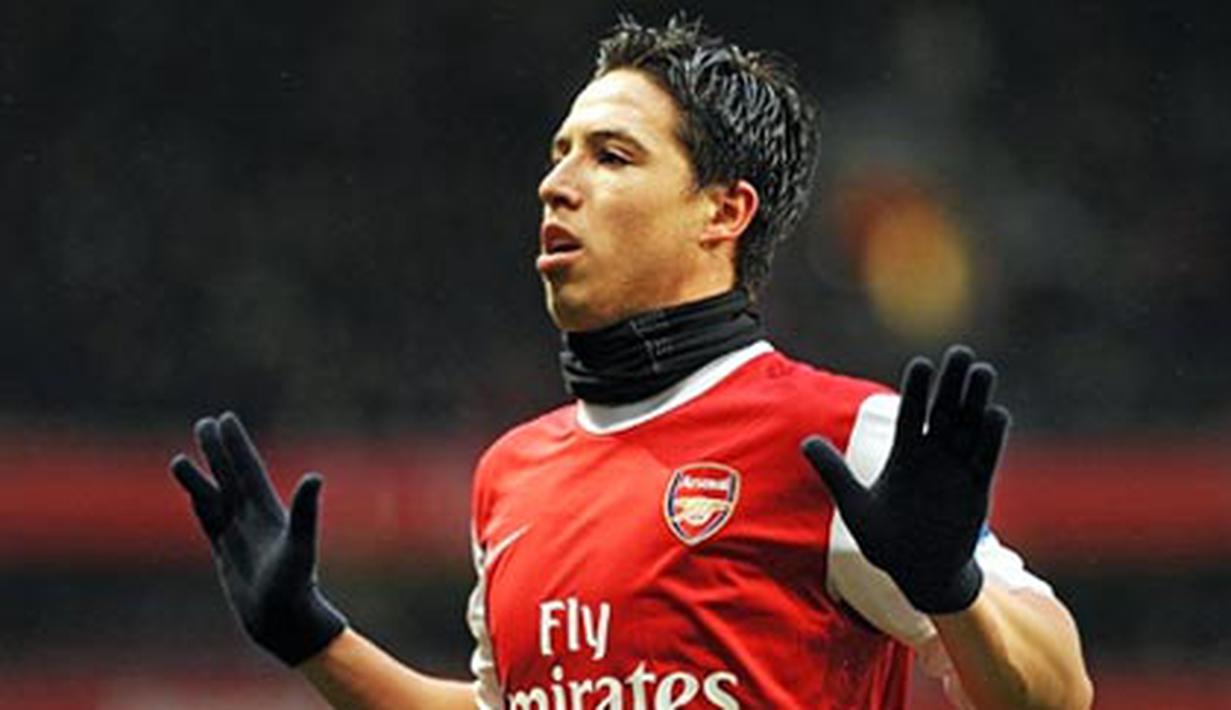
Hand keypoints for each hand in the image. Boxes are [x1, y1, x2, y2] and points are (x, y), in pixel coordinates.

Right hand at [170, 411, 345, 664]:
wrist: (283, 621)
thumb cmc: (294, 586)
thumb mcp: (300, 545)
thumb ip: (304, 511)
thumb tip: (315, 477)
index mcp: (269, 511)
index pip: (248, 469)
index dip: (237, 445)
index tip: (225, 418)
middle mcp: (253, 518)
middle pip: (230, 476)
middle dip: (217, 451)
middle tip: (203, 422)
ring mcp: (238, 534)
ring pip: (214, 497)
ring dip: (200, 476)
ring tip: (180, 457)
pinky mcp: (226, 552)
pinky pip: (208, 521)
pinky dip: (199, 503)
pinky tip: (192, 490)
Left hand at [801, 345, 1010, 613]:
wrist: (920, 573)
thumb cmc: (886, 541)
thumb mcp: (855, 506)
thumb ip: (835, 472)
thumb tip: (804, 440)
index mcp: (905, 455)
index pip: (911, 414)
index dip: (917, 390)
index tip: (922, 364)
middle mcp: (933, 456)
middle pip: (944, 412)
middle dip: (952, 383)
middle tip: (960, 352)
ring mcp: (957, 470)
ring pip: (968, 427)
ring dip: (975, 400)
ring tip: (982, 371)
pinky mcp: (977, 489)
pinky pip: (985, 458)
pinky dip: (990, 437)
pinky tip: (995, 413)